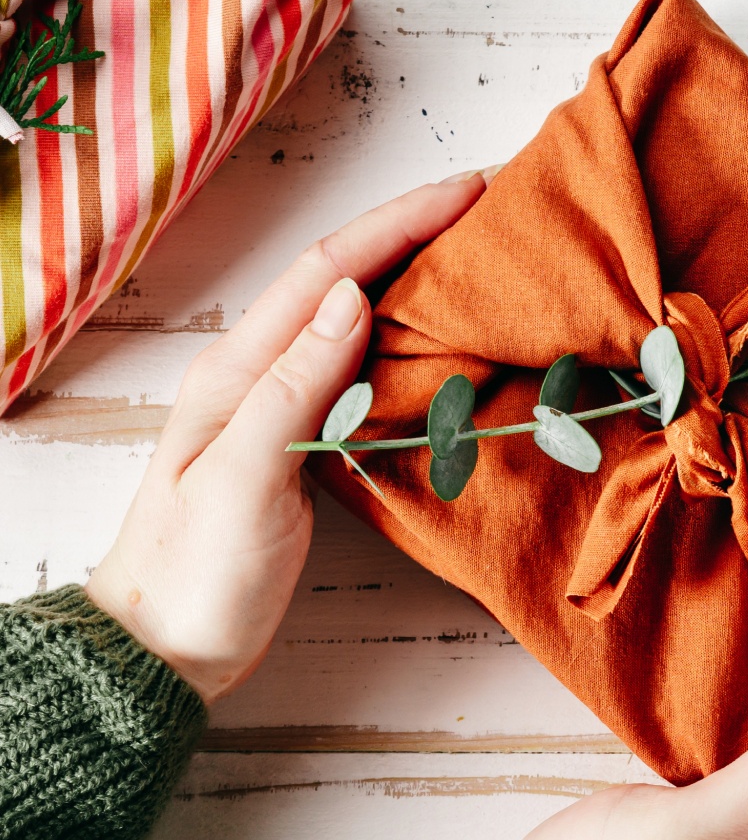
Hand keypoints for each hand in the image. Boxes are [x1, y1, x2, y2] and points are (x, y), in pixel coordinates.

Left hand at [86, 170, 490, 704]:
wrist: (165, 646)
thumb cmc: (194, 572)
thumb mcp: (241, 480)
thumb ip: (292, 387)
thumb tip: (352, 298)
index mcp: (237, 369)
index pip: (328, 273)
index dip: (398, 224)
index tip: (468, 193)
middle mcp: (259, 372)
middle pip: (344, 279)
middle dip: (413, 233)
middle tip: (489, 210)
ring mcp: (281, 406)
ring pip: (357, 319)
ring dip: (414, 279)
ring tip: (479, 259)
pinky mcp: (303, 442)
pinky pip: (362, 370)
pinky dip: (407, 340)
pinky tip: (442, 340)